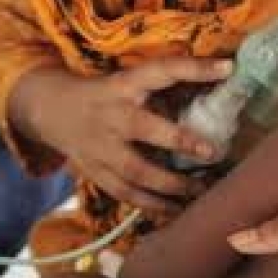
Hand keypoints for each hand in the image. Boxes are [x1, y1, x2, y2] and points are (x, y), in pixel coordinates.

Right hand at [9, 57, 232, 210]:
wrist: (49, 109)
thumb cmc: (107, 93)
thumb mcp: (129, 81)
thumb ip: (166, 87)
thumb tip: (223, 83)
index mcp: (124, 84)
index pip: (162, 70)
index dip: (194, 68)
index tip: (228, 68)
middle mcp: (111, 114)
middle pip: (142, 128)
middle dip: (178, 140)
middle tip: (211, 152)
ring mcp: (99, 147)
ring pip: (134, 170)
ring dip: (170, 184)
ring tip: (200, 190)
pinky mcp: (93, 171)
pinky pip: (123, 193)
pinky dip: (150, 204)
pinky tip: (176, 210)